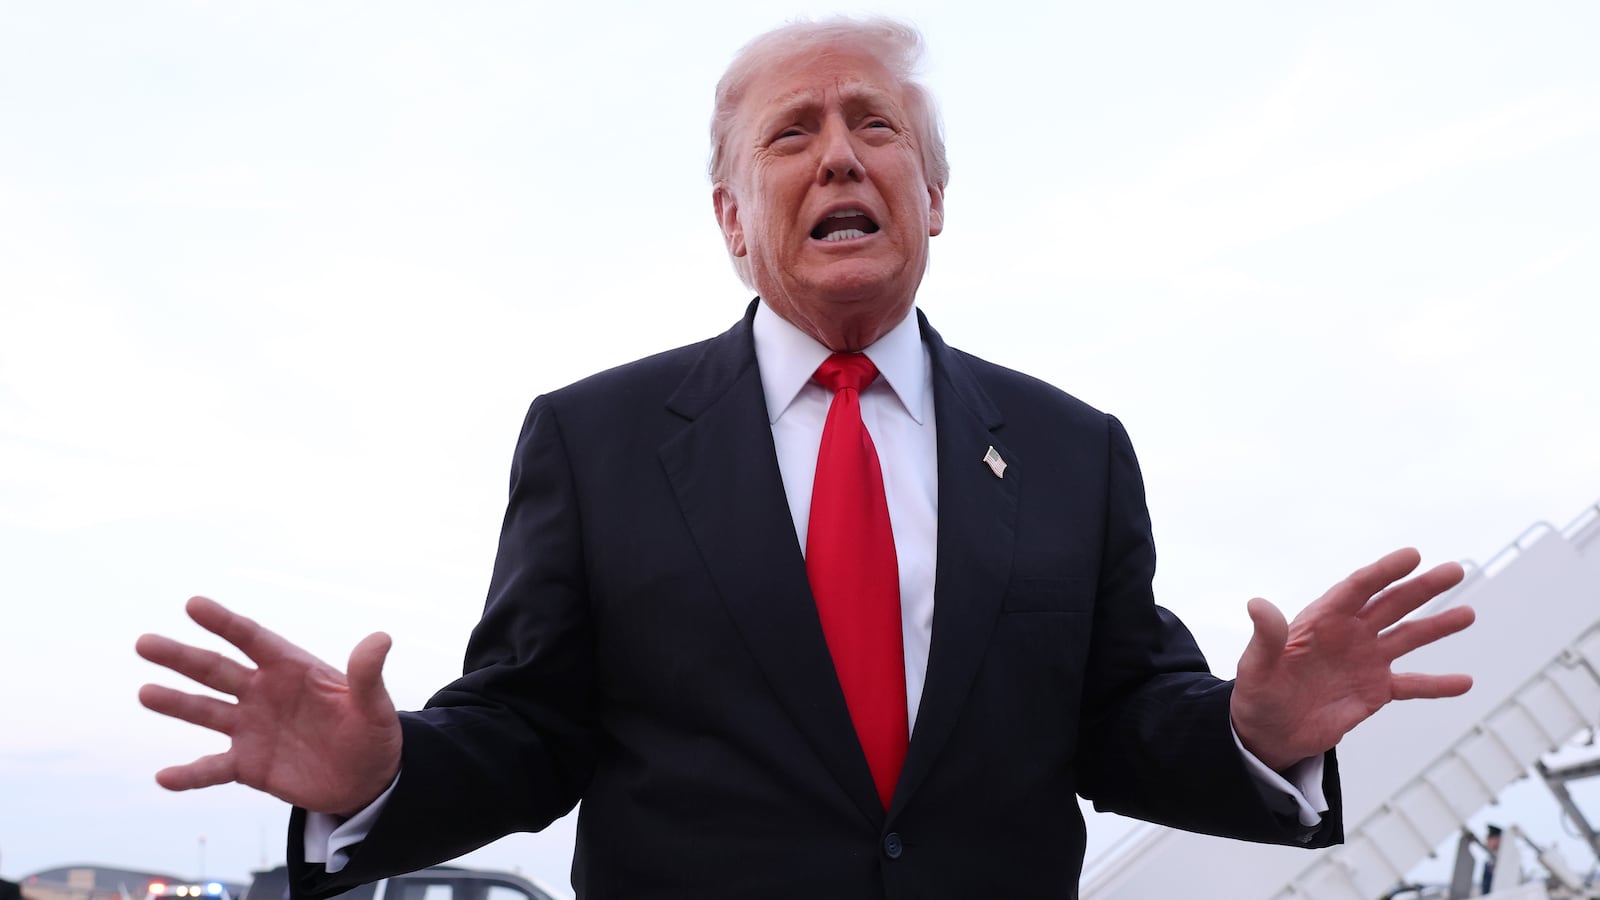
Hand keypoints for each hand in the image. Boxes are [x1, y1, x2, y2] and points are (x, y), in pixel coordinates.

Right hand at [137, 595, 403, 816]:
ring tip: (145, 693)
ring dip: (175, 704)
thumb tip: (381, 638)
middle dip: (181, 657)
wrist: (367, 780)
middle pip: (216, 670)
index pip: (253, 640)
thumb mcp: (376, 708)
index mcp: (292, 670)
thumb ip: (368, 676)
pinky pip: (212, 768)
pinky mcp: (248, 765)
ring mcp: (252, 728)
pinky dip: (189, 774)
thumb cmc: (373, 735)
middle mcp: (264, 693)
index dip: (224, 622)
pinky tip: (163, 777)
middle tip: (144, 643)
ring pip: (205, 712)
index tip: (193, 604)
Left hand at [1231, 547, 1474, 771]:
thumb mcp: (1256, 667)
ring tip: (1467, 614)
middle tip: (1455, 570)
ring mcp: (1365, 660)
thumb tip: (1257, 604)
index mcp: (1321, 621)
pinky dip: (1437, 684)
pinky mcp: (1375, 691)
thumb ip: (1266, 638)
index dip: (1384, 571)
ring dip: (1438, 626)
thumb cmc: (1257, 695)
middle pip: (1391, 604)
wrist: (1268, 732)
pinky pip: (1412, 684)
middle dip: (1422, 587)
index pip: (1357, 588)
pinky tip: (1465, 682)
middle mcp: (1349, 634)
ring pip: (1408, 637)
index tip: (1412, 555)